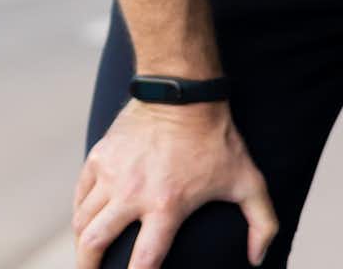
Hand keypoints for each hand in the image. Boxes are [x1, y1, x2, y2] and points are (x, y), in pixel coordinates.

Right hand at [73, 99, 279, 267]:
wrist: (182, 91)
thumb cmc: (217, 138)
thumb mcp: (249, 182)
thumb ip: (262, 225)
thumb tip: (256, 260)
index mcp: (167, 206)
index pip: (143, 261)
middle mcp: (132, 193)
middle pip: (95, 243)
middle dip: (89, 268)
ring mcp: (112, 174)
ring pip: (83, 221)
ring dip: (82, 244)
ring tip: (87, 257)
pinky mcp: (100, 156)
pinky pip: (80, 194)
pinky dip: (80, 214)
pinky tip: (86, 224)